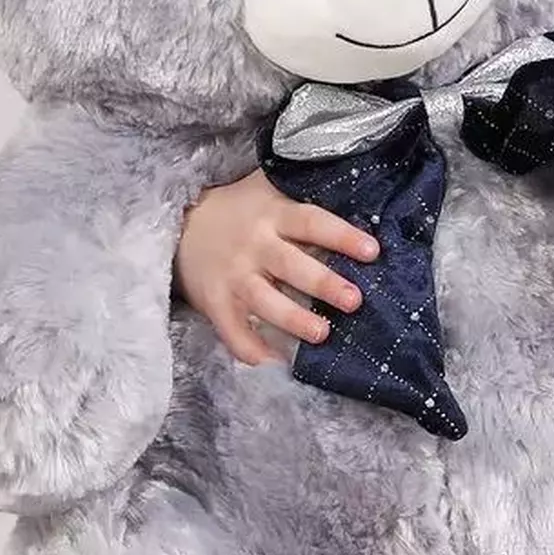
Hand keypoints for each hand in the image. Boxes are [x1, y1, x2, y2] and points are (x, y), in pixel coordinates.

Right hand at [174, 170, 378, 364]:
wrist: (180, 226)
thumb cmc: (240, 209)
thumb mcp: (269, 189)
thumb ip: (303, 194)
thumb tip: (358, 195)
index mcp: (274, 214)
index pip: (313, 222)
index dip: (342, 236)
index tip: (373, 252)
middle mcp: (255, 245)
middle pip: (292, 265)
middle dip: (323, 283)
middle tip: (354, 300)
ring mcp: (234, 276)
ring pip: (265, 301)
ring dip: (294, 319)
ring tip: (321, 333)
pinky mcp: (216, 303)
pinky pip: (233, 331)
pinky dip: (251, 350)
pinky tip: (275, 364)